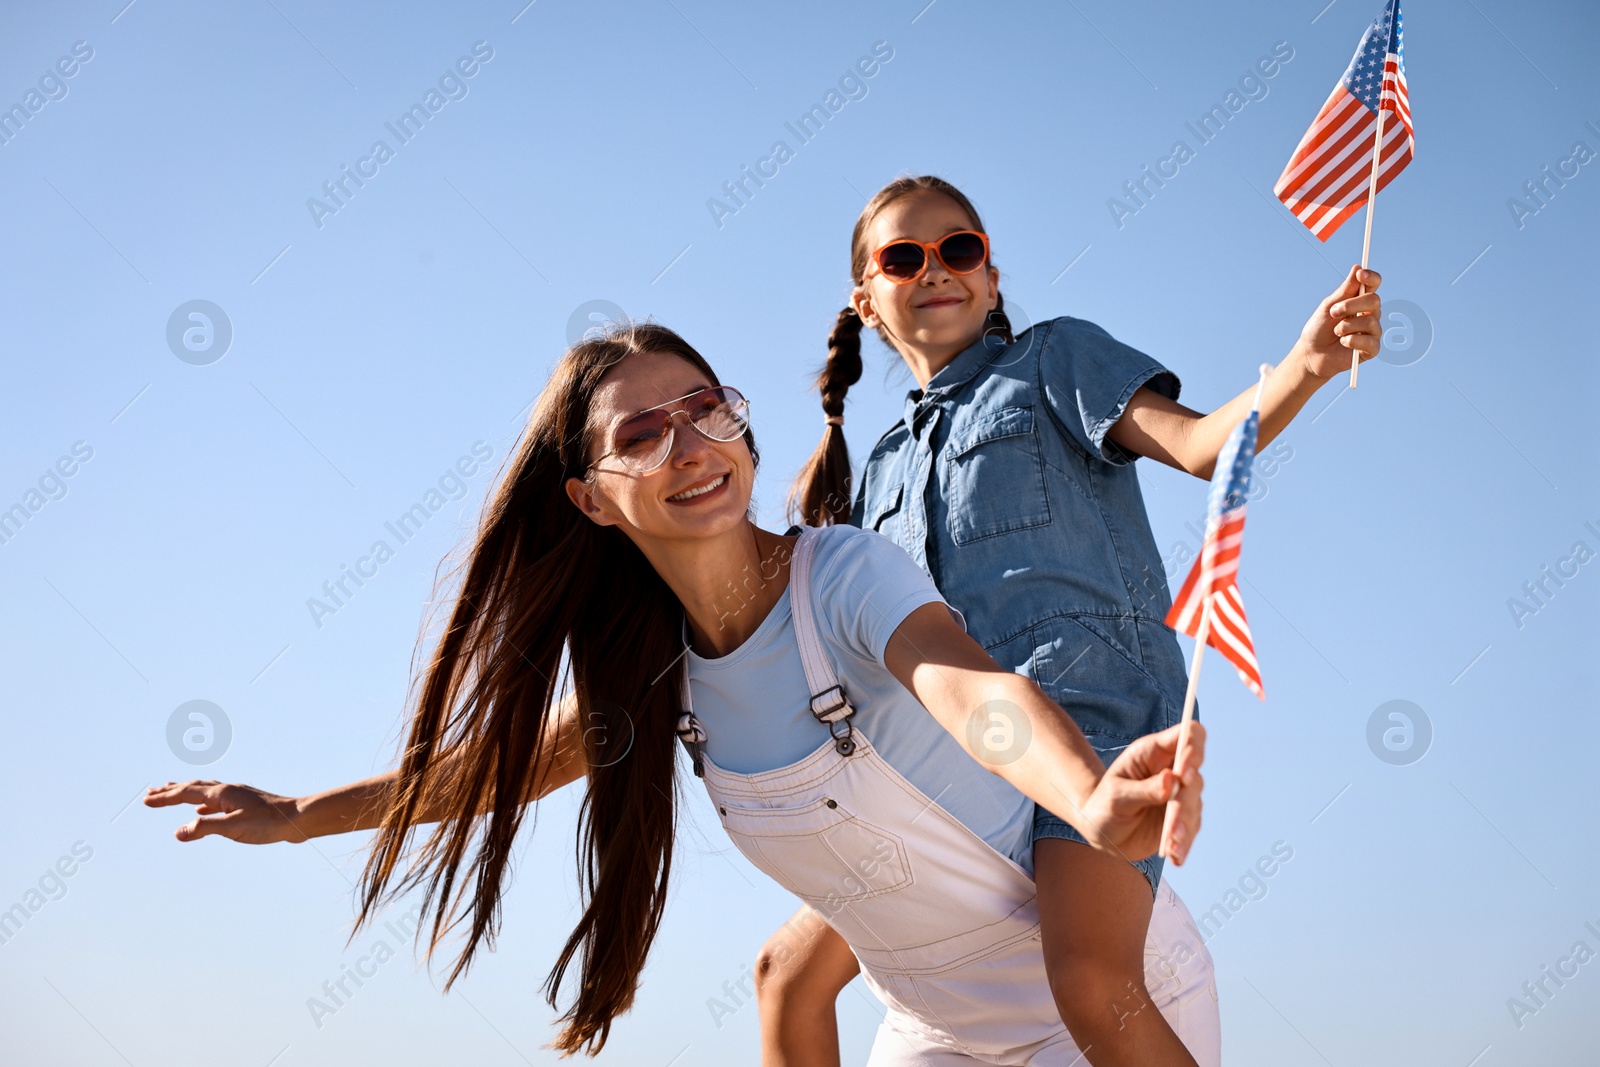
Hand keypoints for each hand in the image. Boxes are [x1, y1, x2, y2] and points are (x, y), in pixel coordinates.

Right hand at [143, 779, 307, 843]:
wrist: (297, 819)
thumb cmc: (268, 824)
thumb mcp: (234, 828)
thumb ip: (206, 829)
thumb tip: (179, 832)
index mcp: (221, 793)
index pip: (185, 793)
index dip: (164, 797)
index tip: (145, 800)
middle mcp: (227, 790)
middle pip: (192, 787)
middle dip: (170, 791)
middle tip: (150, 793)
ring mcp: (236, 795)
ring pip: (204, 791)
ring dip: (185, 792)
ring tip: (172, 793)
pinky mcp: (245, 804)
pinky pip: (216, 800)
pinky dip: (202, 803)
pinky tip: (201, 810)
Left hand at [1076, 722, 1204, 865]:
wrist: (1100, 830)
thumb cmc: (1103, 804)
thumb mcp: (1116, 796)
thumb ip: (1143, 789)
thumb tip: (1171, 780)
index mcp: (1155, 752)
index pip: (1189, 736)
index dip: (1194, 748)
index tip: (1183, 773)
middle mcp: (1172, 771)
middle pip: (1194, 775)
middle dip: (1185, 798)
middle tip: (1173, 821)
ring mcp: (1180, 796)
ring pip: (1194, 804)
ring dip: (1184, 825)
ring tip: (1171, 843)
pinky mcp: (1182, 820)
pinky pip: (1191, 830)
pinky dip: (1184, 844)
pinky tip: (1176, 856)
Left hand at [1294, 264, 1382, 380]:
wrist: (1311, 354)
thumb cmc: (1319, 328)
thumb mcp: (1328, 307)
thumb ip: (1344, 290)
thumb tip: (1357, 267)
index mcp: (1360, 301)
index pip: (1373, 284)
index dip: (1371, 277)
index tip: (1361, 274)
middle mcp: (1370, 314)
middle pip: (1374, 300)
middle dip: (1351, 305)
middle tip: (1333, 312)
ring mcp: (1372, 332)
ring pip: (1370, 321)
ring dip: (1347, 325)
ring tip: (1335, 332)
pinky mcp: (1371, 349)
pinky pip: (1370, 342)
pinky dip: (1352, 341)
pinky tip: (1343, 342)